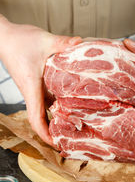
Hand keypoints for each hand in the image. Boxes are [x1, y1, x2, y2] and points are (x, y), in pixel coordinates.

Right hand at [0, 15, 81, 145]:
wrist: (5, 36)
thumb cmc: (19, 41)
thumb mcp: (44, 41)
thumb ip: (63, 43)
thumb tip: (80, 43)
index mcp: (32, 88)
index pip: (36, 119)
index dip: (46, 135)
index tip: (57, 145)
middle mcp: (32, 92)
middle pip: (42, 118)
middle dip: (55, 130)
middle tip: (74, 136)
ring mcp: (33, 87)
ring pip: (45, 108)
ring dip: (57, 116)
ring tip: (75, 121)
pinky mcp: (35, 81)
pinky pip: (46, 96)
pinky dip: (57, 102)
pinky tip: (70, 98)